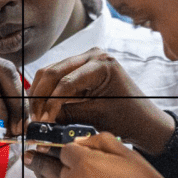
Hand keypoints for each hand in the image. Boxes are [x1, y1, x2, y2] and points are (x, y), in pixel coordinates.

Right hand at [28, 48, 174, 153]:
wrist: (143, 121)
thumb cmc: (127, 118)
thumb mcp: (95, 117)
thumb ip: (66, 115)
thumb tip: (40, 121)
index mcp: (102, 64)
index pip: (66, 81)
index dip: (50, 103)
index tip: (42, 121)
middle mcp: (92, 55)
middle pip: (52, 72)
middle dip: (40, 97)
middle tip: (34, 118)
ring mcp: (85, 59)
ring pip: (49, 73)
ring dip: (40, 95)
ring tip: (36, 115)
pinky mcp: (80, 68)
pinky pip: (56, 78)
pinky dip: (47, 93)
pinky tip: (42, 109)